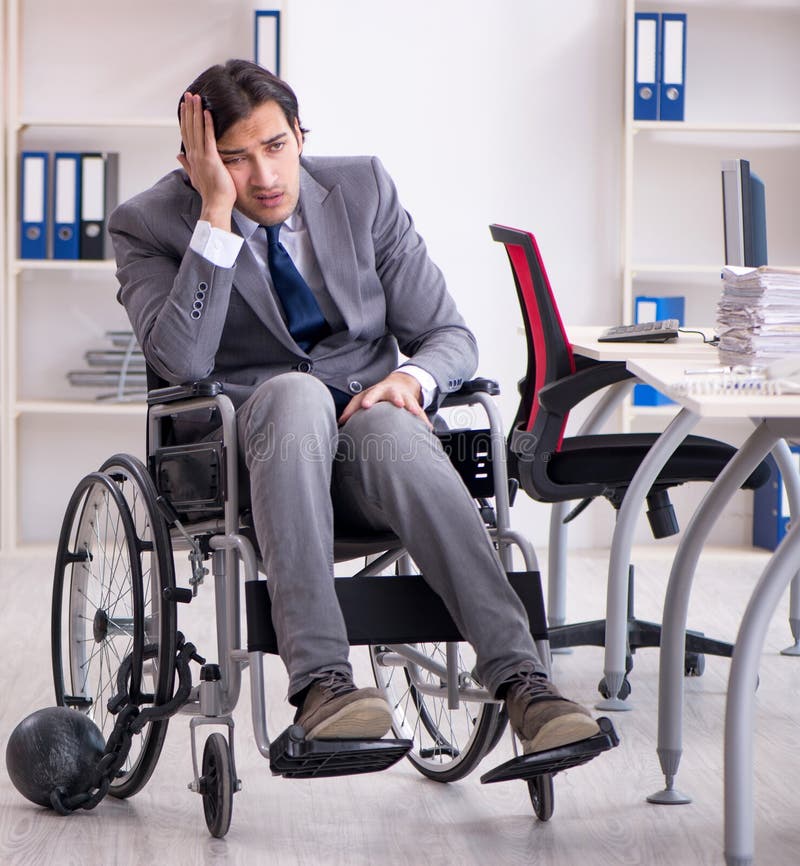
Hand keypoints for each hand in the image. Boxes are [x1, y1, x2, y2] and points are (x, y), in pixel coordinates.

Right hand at [176, 92, 236, 229]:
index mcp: (191, 159)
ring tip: (196, 98)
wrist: (215, 205)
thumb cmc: (210, 194)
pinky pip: (208, 138)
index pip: (187, 134)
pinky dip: (207, 125)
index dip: (185, 119)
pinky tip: (207, 113)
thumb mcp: (196, 177)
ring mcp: (201, 157)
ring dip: (196, 112)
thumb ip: (187, 165)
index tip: (184, 106)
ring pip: (196, 130)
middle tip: (189, 95)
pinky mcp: (211, 159)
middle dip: (189, 110)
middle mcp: (193, 155)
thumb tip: (178, 156)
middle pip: (189, 128)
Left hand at [338, 371, 431, 427]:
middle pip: (394, 394)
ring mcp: (405, 398)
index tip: (366, 406)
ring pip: (410, 402)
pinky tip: (428, 430)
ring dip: (413, 408)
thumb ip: (352, 409)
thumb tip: (340, 422)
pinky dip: (424, 421)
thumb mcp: (364, 397)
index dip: (369, 399)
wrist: (399, 384)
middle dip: (396, 398)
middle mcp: (393, 393)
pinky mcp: (414, 406)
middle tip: (399, 403)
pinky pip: (420, 414)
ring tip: (415, 414)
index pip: (372, 394)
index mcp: (378, 391)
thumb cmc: (377, 395)